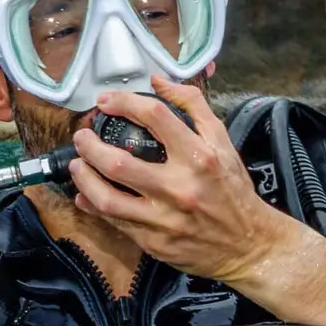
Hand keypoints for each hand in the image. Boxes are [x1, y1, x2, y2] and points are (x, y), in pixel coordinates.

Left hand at [67, 77, 296, 284]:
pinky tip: (86, 194)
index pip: (155, 117)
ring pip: (107, 198)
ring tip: (77, 164)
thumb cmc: (234, 191)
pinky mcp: (154, 241)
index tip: (106, 102)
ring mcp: (164, 218)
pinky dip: (93, 205)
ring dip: (83, 178)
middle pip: (118, 162)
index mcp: (200, 157)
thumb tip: (159, 81)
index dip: (124, 103)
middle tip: (81, 137)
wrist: (248, 244)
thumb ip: (193, 107)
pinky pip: (113, 222)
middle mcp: (180, 188)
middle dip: (89, 146)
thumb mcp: (223, 143)